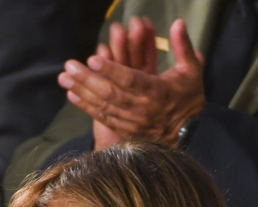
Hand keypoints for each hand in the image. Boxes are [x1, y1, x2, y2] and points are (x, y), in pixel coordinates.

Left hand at [59, 18, 204, 148]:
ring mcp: (132, 121)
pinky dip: (86, 107)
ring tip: (64, 79)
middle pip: (110, 93)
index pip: (130, 79)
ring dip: (81, 92)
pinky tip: (72, 96)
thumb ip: (183, 47)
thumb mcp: (192, 70)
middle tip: (69, 67)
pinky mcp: (126, 130)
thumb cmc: (189, 97)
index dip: (110, 70)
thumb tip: (178, 23)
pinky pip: (103, 118)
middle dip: (87, 79)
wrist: (191, 133)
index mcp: (157, 91)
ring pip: (103, 106)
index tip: (92, 59)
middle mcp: (142, 108)